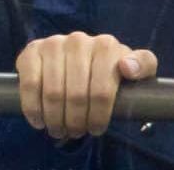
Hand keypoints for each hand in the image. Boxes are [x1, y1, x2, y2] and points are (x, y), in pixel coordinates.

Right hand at [17, 32, 156, 140]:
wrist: (81, 58)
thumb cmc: (111, 71)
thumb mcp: (136, 69)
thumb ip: (143, 65)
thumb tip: (127, 68)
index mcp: (106, 45)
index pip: (102, 91)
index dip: (98, 117)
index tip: (96, 130)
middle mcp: (78, 40)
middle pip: (76, 95)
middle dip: (76, 121)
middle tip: (76, 133)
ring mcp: (52, 43)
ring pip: (53, 92)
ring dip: (55, 119)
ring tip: (59, 130)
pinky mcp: (31, 51)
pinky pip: (30, 84)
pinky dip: (33, 108)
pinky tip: (39, 121)